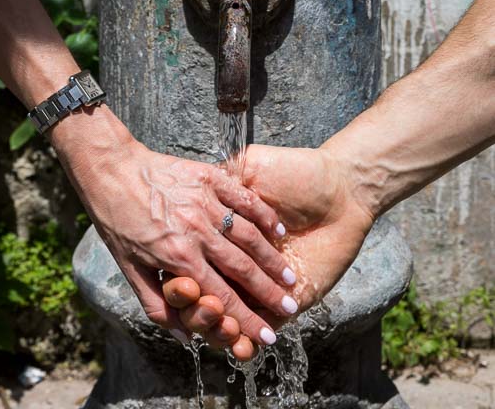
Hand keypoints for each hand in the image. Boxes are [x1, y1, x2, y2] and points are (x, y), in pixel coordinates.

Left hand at [52, 108, 298, 345]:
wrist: (112, 170)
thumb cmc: (117, 221)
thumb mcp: (129, 268)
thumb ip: (157, 304)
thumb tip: (185, 336)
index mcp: (178, 257)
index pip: (221, 296)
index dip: (246, 320)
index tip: (266, 336)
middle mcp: (197, 231)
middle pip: (242, 269)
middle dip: (269, 294)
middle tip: (290, 309)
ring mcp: (206, 202)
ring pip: (249, 235)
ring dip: (272, 259)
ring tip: (290, 277)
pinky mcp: (210, 178)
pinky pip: (244, 199)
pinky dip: (264, 216)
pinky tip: (279, 231)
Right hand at [170, 143, 373, 336]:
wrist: (342, 186)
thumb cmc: (295, 172)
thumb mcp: (249, 166)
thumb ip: (221, 179)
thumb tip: (189, 193)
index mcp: (224, 234)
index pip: (192, 265)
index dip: (180, 278)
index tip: (172, 280)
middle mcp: (238, 263)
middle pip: (207, 296)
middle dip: (196, 307)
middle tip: (191, 303)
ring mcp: (264, 285)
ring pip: (231, 317)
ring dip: (220, 329)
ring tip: (217, 326)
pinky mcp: (291, 299)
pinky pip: (265, 326)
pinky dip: (250, 340)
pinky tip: (241, 347)